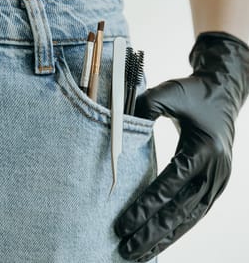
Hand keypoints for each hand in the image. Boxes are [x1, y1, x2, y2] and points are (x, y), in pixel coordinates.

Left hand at [114, 31, 248, 261]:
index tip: (122, 225)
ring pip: (190, 217)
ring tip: (141, 252)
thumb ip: (141, 112)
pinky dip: (179, 227)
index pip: (169, 186)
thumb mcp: (167, 93)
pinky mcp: (217, 182)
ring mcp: (219, 179)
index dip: (145, 208)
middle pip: (180, 210)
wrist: (222, 92)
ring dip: (165, 236)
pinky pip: (197, 211)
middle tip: (126, 248)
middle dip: (152, 232)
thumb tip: (117, 136)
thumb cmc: (194, 93)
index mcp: (203, 150)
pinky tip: (162, 238)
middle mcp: (214, 170)